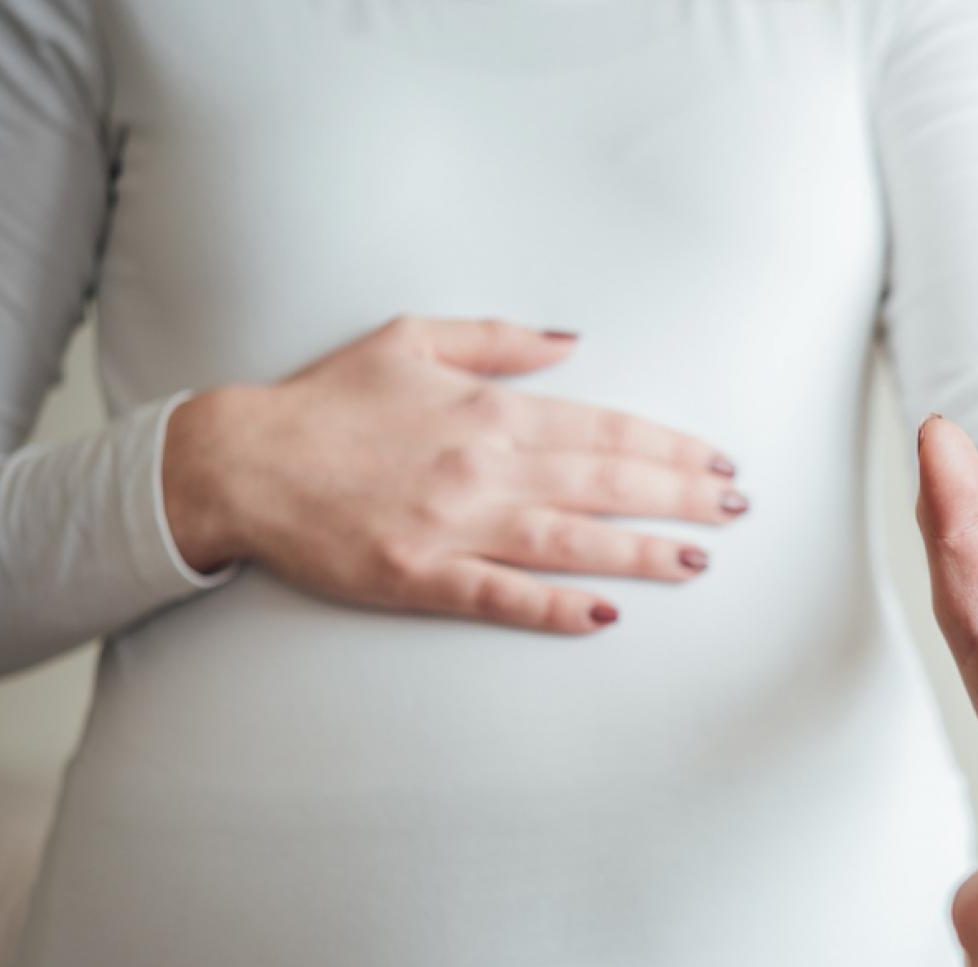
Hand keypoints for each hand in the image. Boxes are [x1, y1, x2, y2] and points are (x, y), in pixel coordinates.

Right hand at [162, 316, 747, 632]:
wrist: (238, 461)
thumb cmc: (325, 402)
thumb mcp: (410, 340)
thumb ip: (498, 341)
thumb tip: (573, 341)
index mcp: (488, 410)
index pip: (605, 429)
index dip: (670, 448)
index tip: (718, 462)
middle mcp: (483, 466)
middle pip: (606, 483)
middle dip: (681, 497)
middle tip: (739, 511)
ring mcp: (453, 525)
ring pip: (572, 542)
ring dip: (643, 553)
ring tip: (700, 561)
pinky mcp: (419, 576)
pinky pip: (502, 596)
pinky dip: (556, 607)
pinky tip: (607, 616)